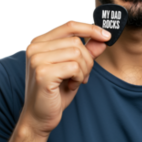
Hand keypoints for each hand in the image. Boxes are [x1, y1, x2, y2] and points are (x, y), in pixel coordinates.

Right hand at [21, 20, 110, 136]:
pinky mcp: (43, 72)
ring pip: (77, 53)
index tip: (106, 36)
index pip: (69, 25)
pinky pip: (74, 66)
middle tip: (82, 76)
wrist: (39, 116)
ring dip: (83, 70)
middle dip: (87, 60)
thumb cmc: (54, 92)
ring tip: (75, 81)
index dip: (90, 28)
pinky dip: (79, 77)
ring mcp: (36, 59)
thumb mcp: (74, 69)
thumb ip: (86, 52)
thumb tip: (102, 39)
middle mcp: (34, 47)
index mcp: (38, 42)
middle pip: (76, 41)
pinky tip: (71, 85)